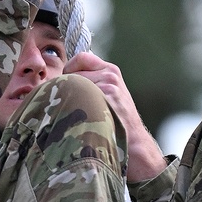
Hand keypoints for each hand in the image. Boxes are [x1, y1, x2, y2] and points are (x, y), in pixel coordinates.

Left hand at [65, 52, 167, 181]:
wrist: (135, 144)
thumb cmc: (118, 122)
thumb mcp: (112, 94)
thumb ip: (95, 80)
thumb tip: (67, 74)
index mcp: (112, 71)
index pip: (81, 57)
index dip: (69, 68)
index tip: (67, 82)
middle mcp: (110, 76)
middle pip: (73, 72)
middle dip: (66, 87)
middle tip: (67, 103)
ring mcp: (108, 88)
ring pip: (72, 86)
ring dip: (67, 100)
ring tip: (73, 114)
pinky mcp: (104, 101)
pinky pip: (75, 99)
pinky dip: (70, 108)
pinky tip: (76, 120)